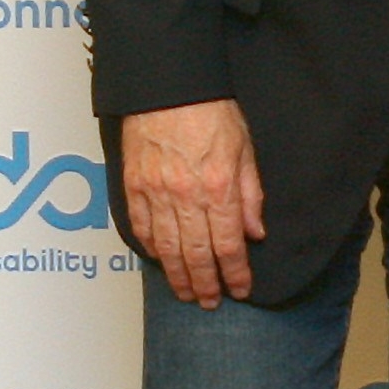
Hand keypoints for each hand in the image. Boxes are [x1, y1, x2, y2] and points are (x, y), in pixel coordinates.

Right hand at [121, 99, 264, 308]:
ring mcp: (156, 192)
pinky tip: (159, 260)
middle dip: (205, 284)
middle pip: (196, 254)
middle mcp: (186, 196)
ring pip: (166, 248)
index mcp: (219, 187)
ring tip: (186, 293)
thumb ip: (251, 194)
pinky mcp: (134, 184)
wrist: (169, 85)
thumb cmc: (212, 110)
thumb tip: (255, 232)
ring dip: (177, 275)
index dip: (235, 273)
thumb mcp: (246, 149)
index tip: (241, 289)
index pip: (229, 245)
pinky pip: (141, 226)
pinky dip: (150, 248)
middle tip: (209, 303)